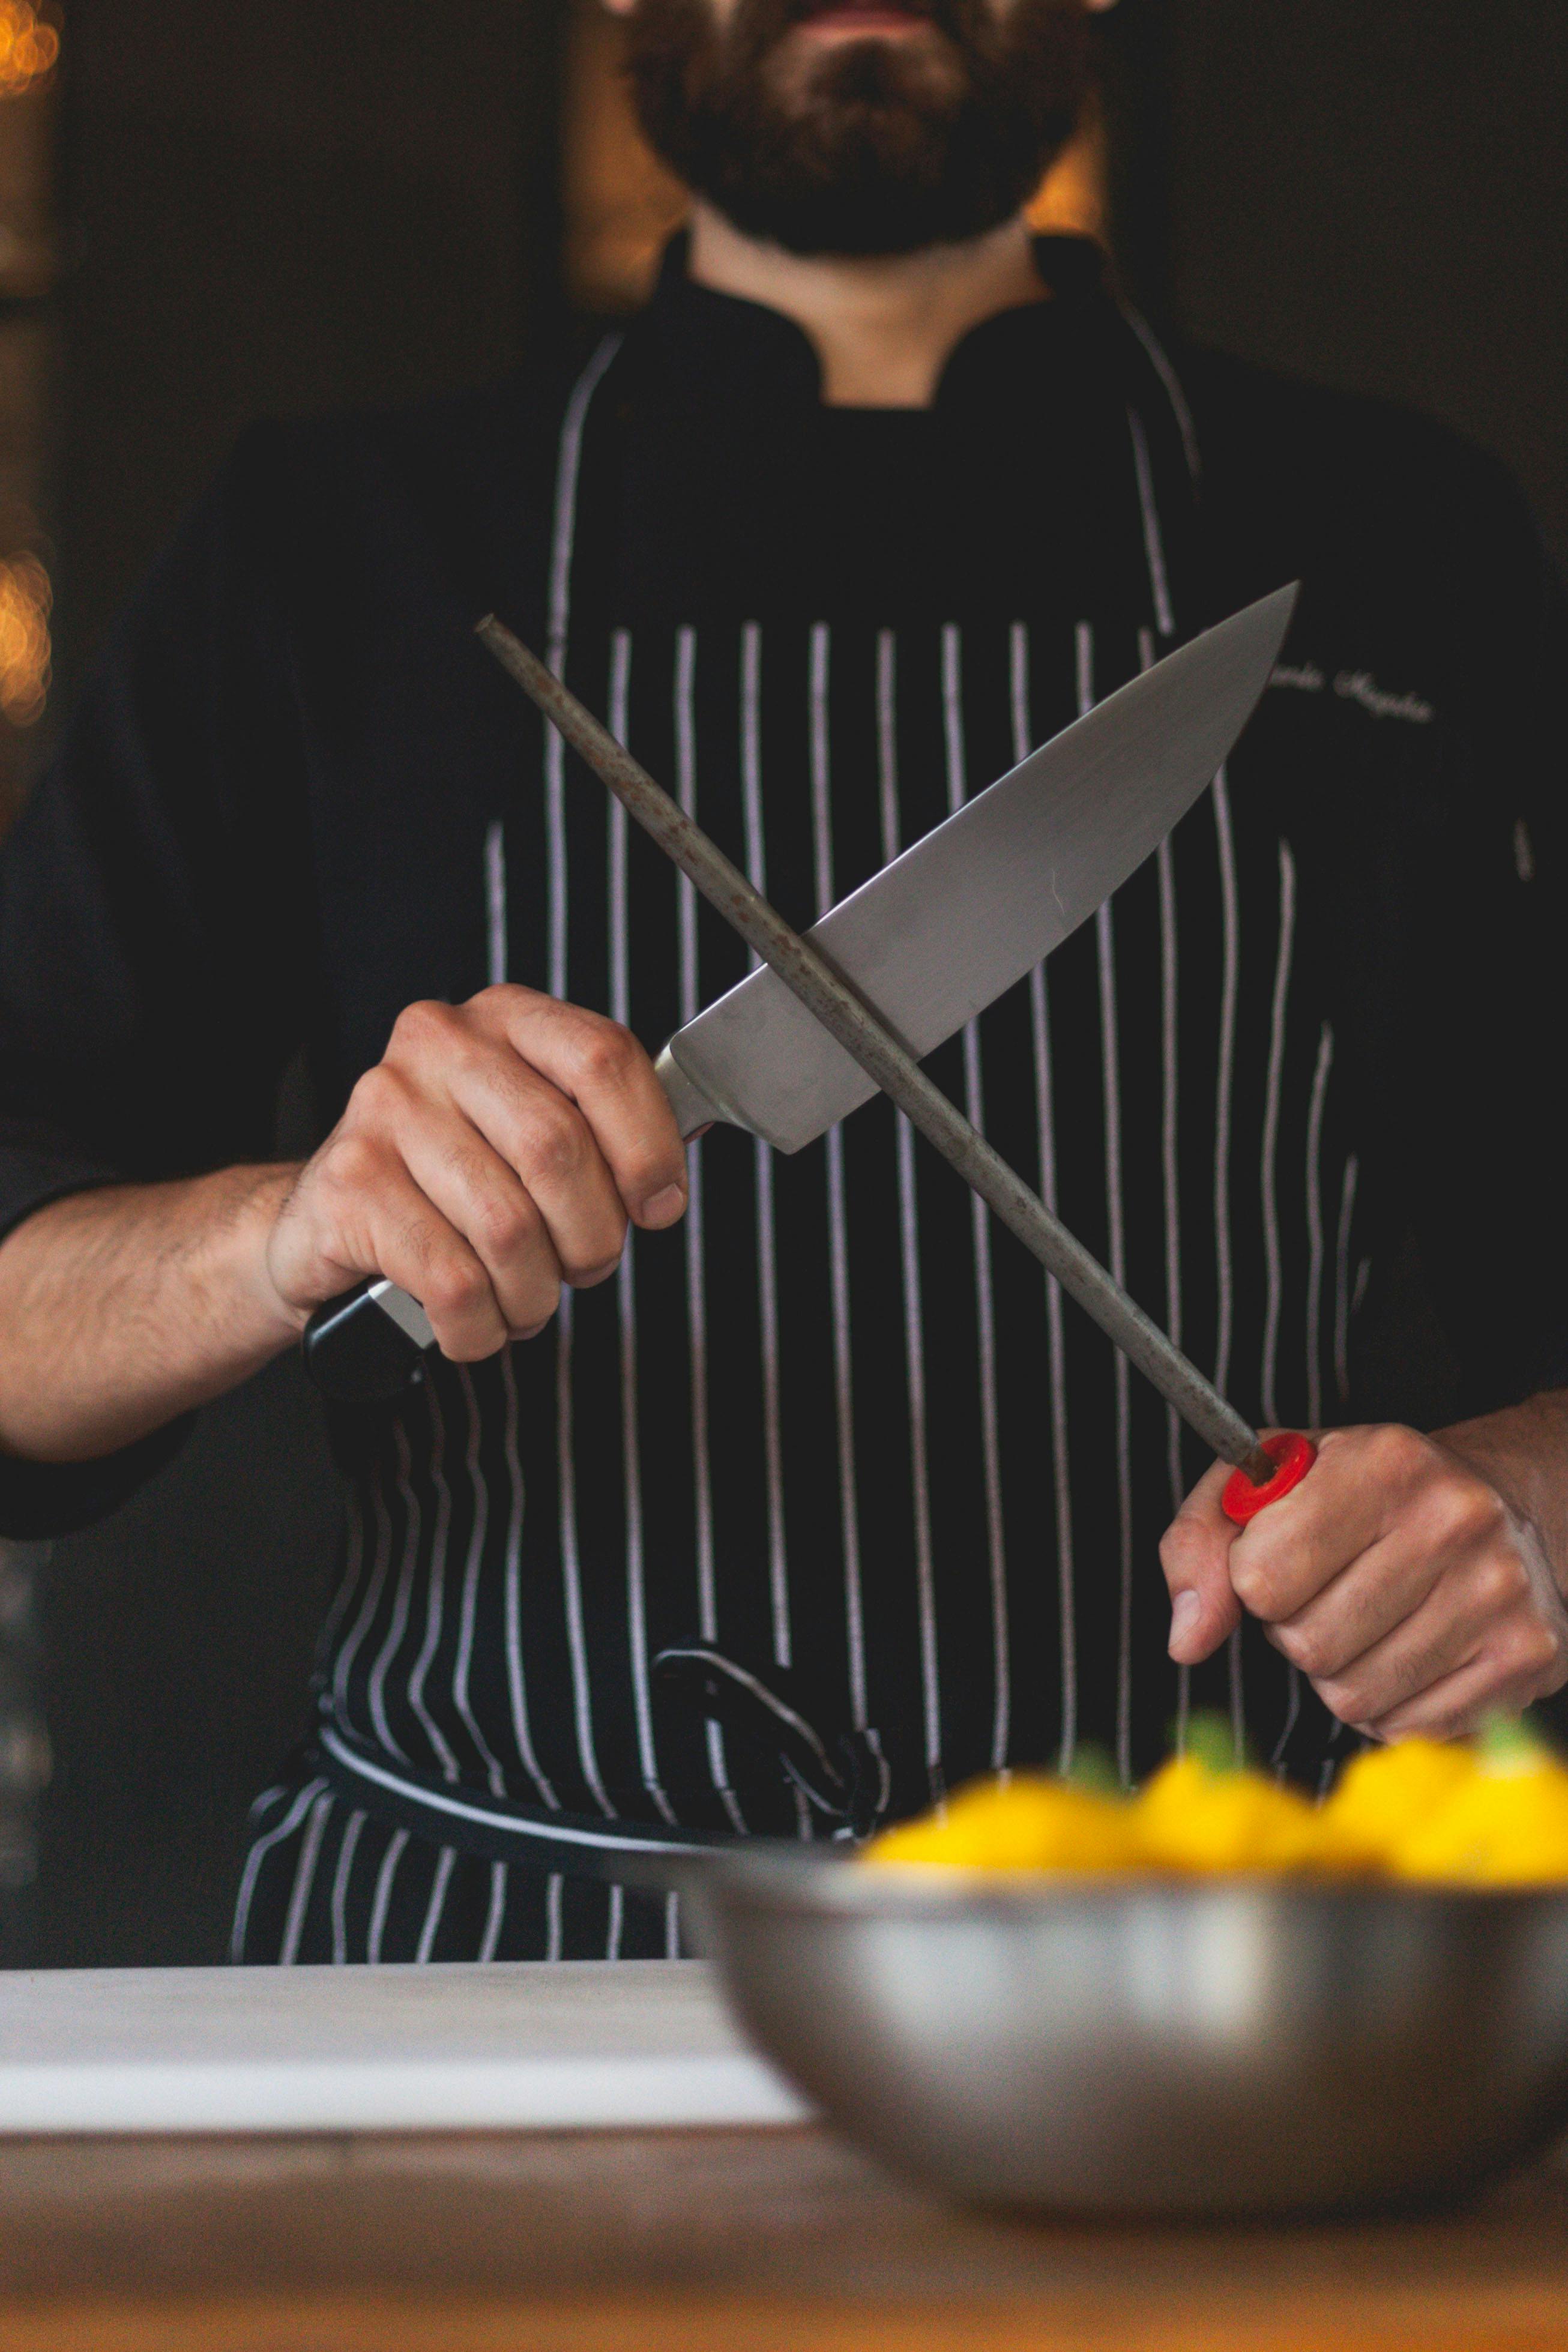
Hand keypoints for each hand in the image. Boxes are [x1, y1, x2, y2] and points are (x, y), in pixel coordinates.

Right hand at [264, 985, 687, 1361]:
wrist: (329, 1220)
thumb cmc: (452, 1181)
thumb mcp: (531, 1133)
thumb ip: (599, 1137)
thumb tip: (662, 1190)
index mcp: (504, 1019)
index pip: (603, 1058)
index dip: (648, 1145)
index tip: (657, 1205)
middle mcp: (440, 1046)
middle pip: (557, 1147)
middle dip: (592, 1235)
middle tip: (585, 1266)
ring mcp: (385, 1109)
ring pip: (507, 1227)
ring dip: (534, 1294)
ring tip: (524, 1301)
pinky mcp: (348, 1183)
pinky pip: (452, 1281)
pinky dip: (480, 1325)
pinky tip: (475, 1323)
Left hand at [1160, 1407, 1567, 1739]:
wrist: (1498, 1501)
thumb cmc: (1361, 1494)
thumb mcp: (1266, 1485)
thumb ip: (1199, 1546)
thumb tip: (1187, 1639)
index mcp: (1381, 1461)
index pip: (1260, 1576)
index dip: (1252, 1581)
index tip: (1279, 1558)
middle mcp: (1452, 1520)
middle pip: (1307, 1644)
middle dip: (1297, 1629)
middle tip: (1333, 1589)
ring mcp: (1499, 1591)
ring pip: (1353, 1696)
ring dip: (1341, 1672)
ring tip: (1371, 1618)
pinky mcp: (1527, 1657)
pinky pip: (1406, 1728)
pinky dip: (1390, 1704)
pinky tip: (1411, 1651)